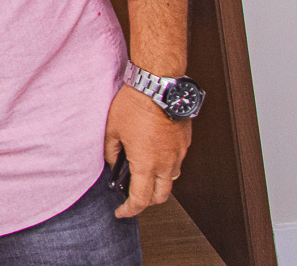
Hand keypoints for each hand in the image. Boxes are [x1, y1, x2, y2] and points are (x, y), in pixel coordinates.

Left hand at [103, 84, 190, 218]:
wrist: (158, 85)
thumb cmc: (135, 104)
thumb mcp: (112, 129)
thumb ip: (111, 151)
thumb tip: (113, 162)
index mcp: (146, 164)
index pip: (140, 200)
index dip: (129, 210)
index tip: (121, 212)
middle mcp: (166, 163)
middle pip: (161, 196)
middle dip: (146, 202)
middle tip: (133, 196)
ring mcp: (178, 153)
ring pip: (171, 179)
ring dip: (158, 182)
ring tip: (143, 173)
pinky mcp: (184, 142)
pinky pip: (176, 161)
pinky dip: (166, 164)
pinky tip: (154, 153)